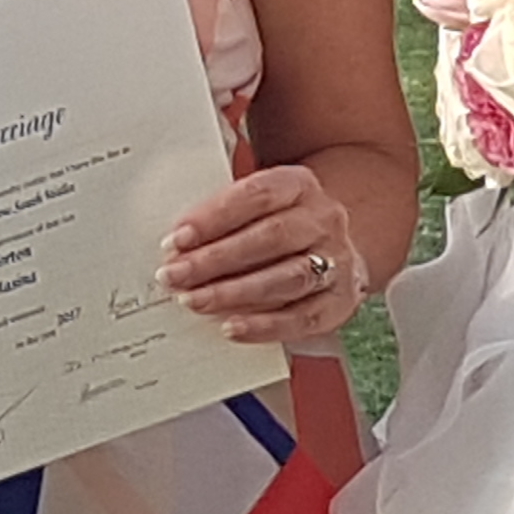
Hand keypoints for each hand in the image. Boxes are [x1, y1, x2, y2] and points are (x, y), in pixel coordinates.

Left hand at [159, 165, 361, 343]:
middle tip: (175, 275)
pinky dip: (265, 326)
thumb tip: (174, 244)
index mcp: (299, 185)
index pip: (257, 195)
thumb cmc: (277, 226)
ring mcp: (337, 261)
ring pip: (287, 278)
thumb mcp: (255, 206)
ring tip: (194, 301)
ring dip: (234, 293)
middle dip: (215, 259)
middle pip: (270, 237)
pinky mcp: (339, 302)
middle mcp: (323, 220)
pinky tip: (232, 328)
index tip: (177, 239)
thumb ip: (220, 215)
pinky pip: (302, 318)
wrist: (331, 251)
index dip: (214, 217)